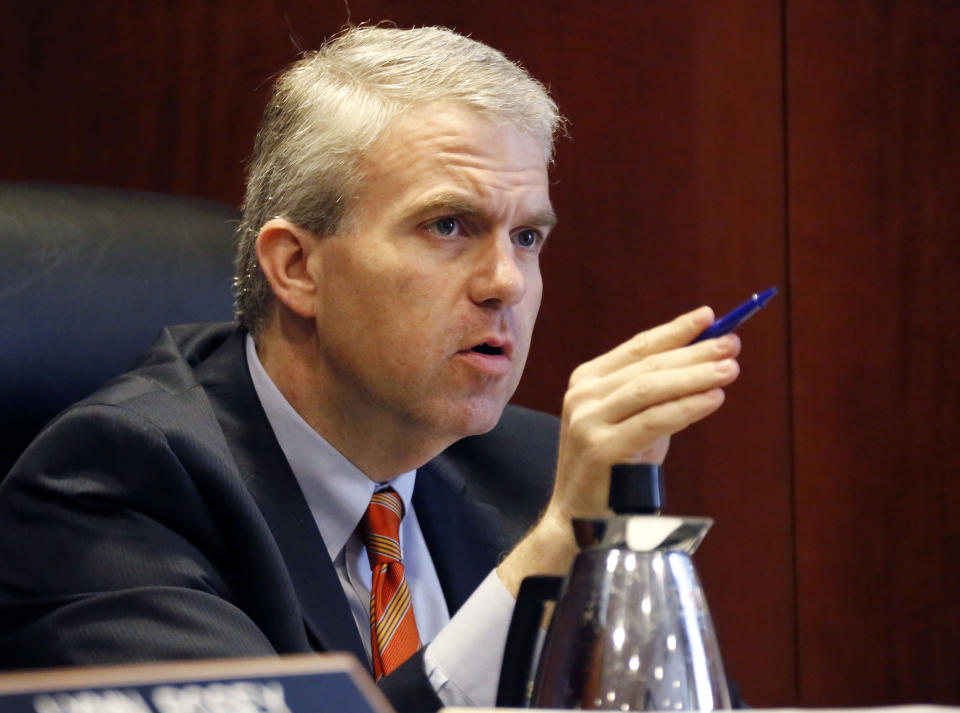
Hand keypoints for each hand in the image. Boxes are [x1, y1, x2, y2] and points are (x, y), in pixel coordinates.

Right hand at [547, 306, 740, 520]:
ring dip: (694, 376)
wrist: (581, 518)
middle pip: (648, 365)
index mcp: (587, 380)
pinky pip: (653, 420)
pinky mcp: (601, 448)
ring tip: (730, 369)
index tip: (709, 317)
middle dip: (693, 352)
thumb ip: (662, 393)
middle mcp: (583, 395)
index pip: (637, 347)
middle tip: (731, 344)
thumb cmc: (616, 469)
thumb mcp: (635, 422)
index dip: (675, 331)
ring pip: (650, 387)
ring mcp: (588, 421)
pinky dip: (687, 407)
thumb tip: (709, 358)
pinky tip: (713, 398)